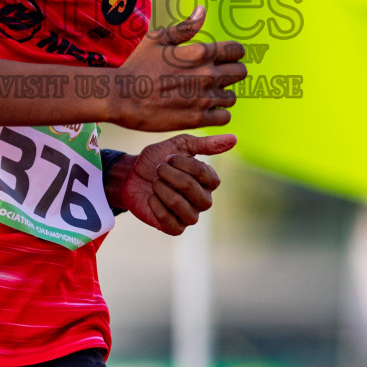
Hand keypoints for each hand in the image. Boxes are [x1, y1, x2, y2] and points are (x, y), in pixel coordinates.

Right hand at [104, 6, 246, 132]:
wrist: (122, 96)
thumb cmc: (137, 65)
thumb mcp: (157, 39)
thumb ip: (184, 27)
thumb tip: (202, 10)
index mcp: (200, 53)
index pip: (236, 50)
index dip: (233, 52)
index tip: (224, 57)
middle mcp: (207, 75)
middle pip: (241, 72)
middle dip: (232, 72)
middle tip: (216, 75)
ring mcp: (204, 98)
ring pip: (233, 97)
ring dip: (223, 94)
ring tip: (207, 93)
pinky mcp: (198, 119)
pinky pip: (225, 117)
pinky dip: (218, 113)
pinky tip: (204, 109)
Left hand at [107, 133, 236, 235]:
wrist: (131, 175)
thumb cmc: (158, 160)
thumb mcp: (180, 145)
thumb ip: (206, 144)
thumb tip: (234, 138)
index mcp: (209, 181)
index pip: (205, 173)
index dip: (183, 163)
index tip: (169, 157)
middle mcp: (204, 200)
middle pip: (190, 188)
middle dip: (168, 174)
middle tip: (159, 170)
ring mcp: (190, 216)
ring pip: (178, 204)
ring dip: (160, 188)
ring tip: (155, 183)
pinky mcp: (175, 228)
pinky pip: (167, 219)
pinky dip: (155, 204)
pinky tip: (151, 197)